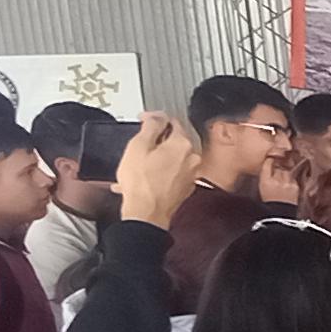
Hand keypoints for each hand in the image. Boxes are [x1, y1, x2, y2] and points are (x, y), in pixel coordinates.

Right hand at [114, 113, 199, 227]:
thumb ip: (150, 126)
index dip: (155, 118)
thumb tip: (156, 117)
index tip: (144, 120)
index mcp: (183, 144)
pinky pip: (172, 173)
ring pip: (173, 157)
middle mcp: (192, 158)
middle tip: (140, 142)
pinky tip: (143, 176)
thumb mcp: (138, 146)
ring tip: (138, 162)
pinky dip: (159, 171)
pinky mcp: (185, 188)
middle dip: (156, 139)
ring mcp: (190, 174)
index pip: (172, 121)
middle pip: (175, 140)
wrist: (146, 215)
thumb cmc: (142, 184)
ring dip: (156, 156)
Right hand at [259, 154, 300, 206]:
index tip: (271, 159)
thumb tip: (271, 166)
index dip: (270, 160)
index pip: (267, 165)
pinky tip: (287, 187)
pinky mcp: (295, 187)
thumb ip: (266, 177)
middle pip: (278, 168)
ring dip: (285, 175)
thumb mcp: (262, 189)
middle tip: (277, 176)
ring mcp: (287, 183)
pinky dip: (290, 181)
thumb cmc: (270, 203)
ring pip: (286, 172)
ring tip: (282, 182)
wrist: (280, 215)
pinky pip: (293, 179)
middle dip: (278, 170)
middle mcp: (276, 181)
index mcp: (265, 182)